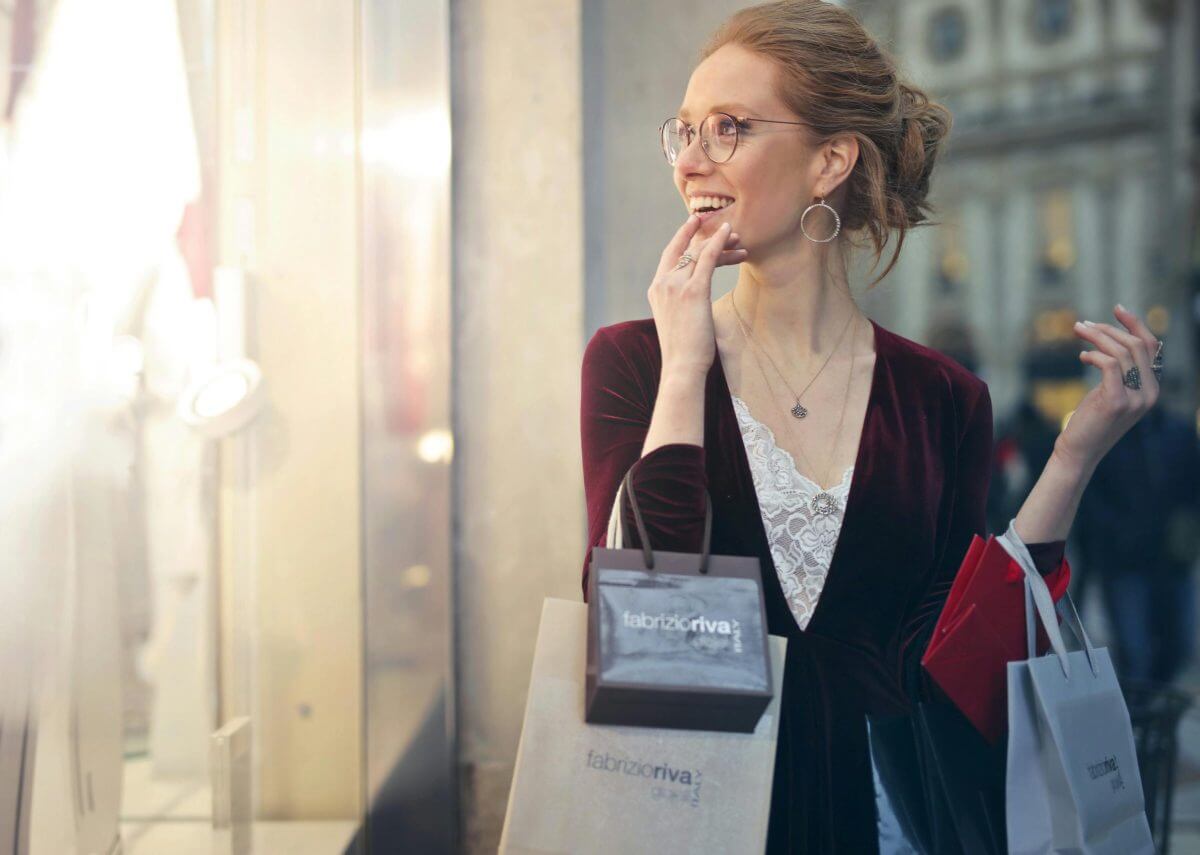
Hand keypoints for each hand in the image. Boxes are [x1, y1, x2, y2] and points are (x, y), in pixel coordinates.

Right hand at [648, 215, 746, 378]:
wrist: (681, 366)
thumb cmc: (683, 350)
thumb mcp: (677, 320)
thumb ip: (681, 304)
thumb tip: (695, 301)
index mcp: (656, 290)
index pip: (669, 256)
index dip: (681, 237)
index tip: (694, 226)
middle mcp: (662, 284)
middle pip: (683, 249)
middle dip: (699, 232)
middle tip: (716, 222)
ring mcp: (675, 286)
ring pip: (698, 252)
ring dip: (718, 240)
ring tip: (736, 236)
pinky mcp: (693, 291)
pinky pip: (707, 258)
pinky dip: (718, 242)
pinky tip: (730, 234)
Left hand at [1056, 304, 1160, 469]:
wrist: (1079, 451)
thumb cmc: (1091, 420)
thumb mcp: (1110, 392)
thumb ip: (1119, 372)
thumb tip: (1110, 338)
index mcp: (1151, 388)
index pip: (1150, 347)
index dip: (1135, 324)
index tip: (1116, 308)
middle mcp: (1149, 393)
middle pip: (1135, 345)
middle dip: (1108, 329)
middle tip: (1082, 325)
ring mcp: (1135, 398)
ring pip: (1121, 352)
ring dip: (1096, 337)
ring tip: (1078, 332)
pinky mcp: (1116, 401)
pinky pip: (1108, 365)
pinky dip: (1093, 355)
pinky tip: (1081, 357)